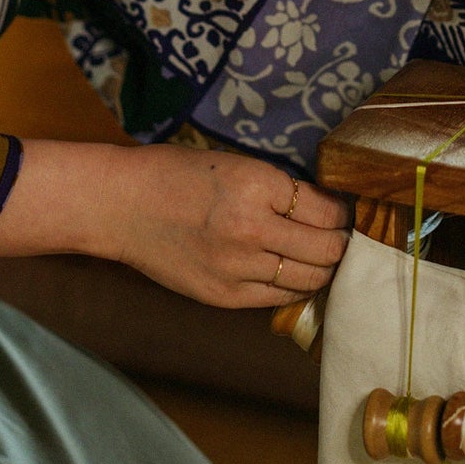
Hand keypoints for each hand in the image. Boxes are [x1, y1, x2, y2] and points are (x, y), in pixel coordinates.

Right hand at [0, 138, 350, 308]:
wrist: (121, 205)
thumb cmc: (176, 174)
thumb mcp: (235, 165)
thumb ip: (279, 189)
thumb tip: (327, 207)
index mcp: (257, 185)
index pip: (327, 210)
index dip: (342, 211)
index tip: (343, 210)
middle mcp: (252, 229)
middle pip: (327, 249)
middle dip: (341, 243)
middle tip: (342, 236)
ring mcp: (238, 268)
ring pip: (310, 278)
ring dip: (322, 267)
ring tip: (321, 256)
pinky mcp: (224, 296)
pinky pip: (279, 298)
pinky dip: (294, 286)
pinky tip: (292, 273)